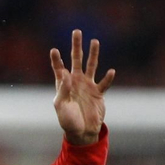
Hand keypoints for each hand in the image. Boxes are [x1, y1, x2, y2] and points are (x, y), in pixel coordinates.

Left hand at [51, 29, 114, 145]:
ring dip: (93, 54)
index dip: (56, 60)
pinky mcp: (98, 93)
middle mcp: (76, 82)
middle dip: (76, 46)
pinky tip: (111, 72)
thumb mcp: (61, 106)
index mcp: (64, 85)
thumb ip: (63, 90)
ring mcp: (88, 86)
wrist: (82, 132)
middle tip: (76, 32)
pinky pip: (104, 83)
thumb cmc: (68, 120)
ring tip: (95, 41)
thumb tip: (65, 73)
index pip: (59, 68)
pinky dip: (108, 78)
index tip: (54, 50)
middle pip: (76, 59)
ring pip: (91, 66)